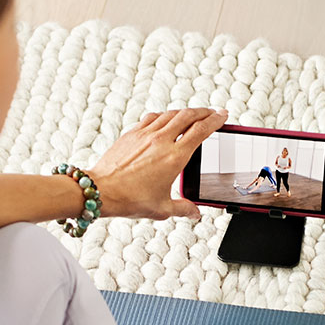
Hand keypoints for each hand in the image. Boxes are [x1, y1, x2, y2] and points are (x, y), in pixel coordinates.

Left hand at [89, 108, 227, 218]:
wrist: (102, 190)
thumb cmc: (129, 199)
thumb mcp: (161, 208)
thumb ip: (182, 208)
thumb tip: (194, 212)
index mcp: (174, 157)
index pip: (201, 130)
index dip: (215, 120)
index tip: (222, 116)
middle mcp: (161, 141)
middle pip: (188, 116)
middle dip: (203, 112)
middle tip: (211, 113)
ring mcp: (145, 134)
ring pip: (170, 114)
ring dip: (185, 112)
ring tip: (192, 115)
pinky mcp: (132, 134)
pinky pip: (152, 117)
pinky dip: (164, 115)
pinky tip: (164, 119)